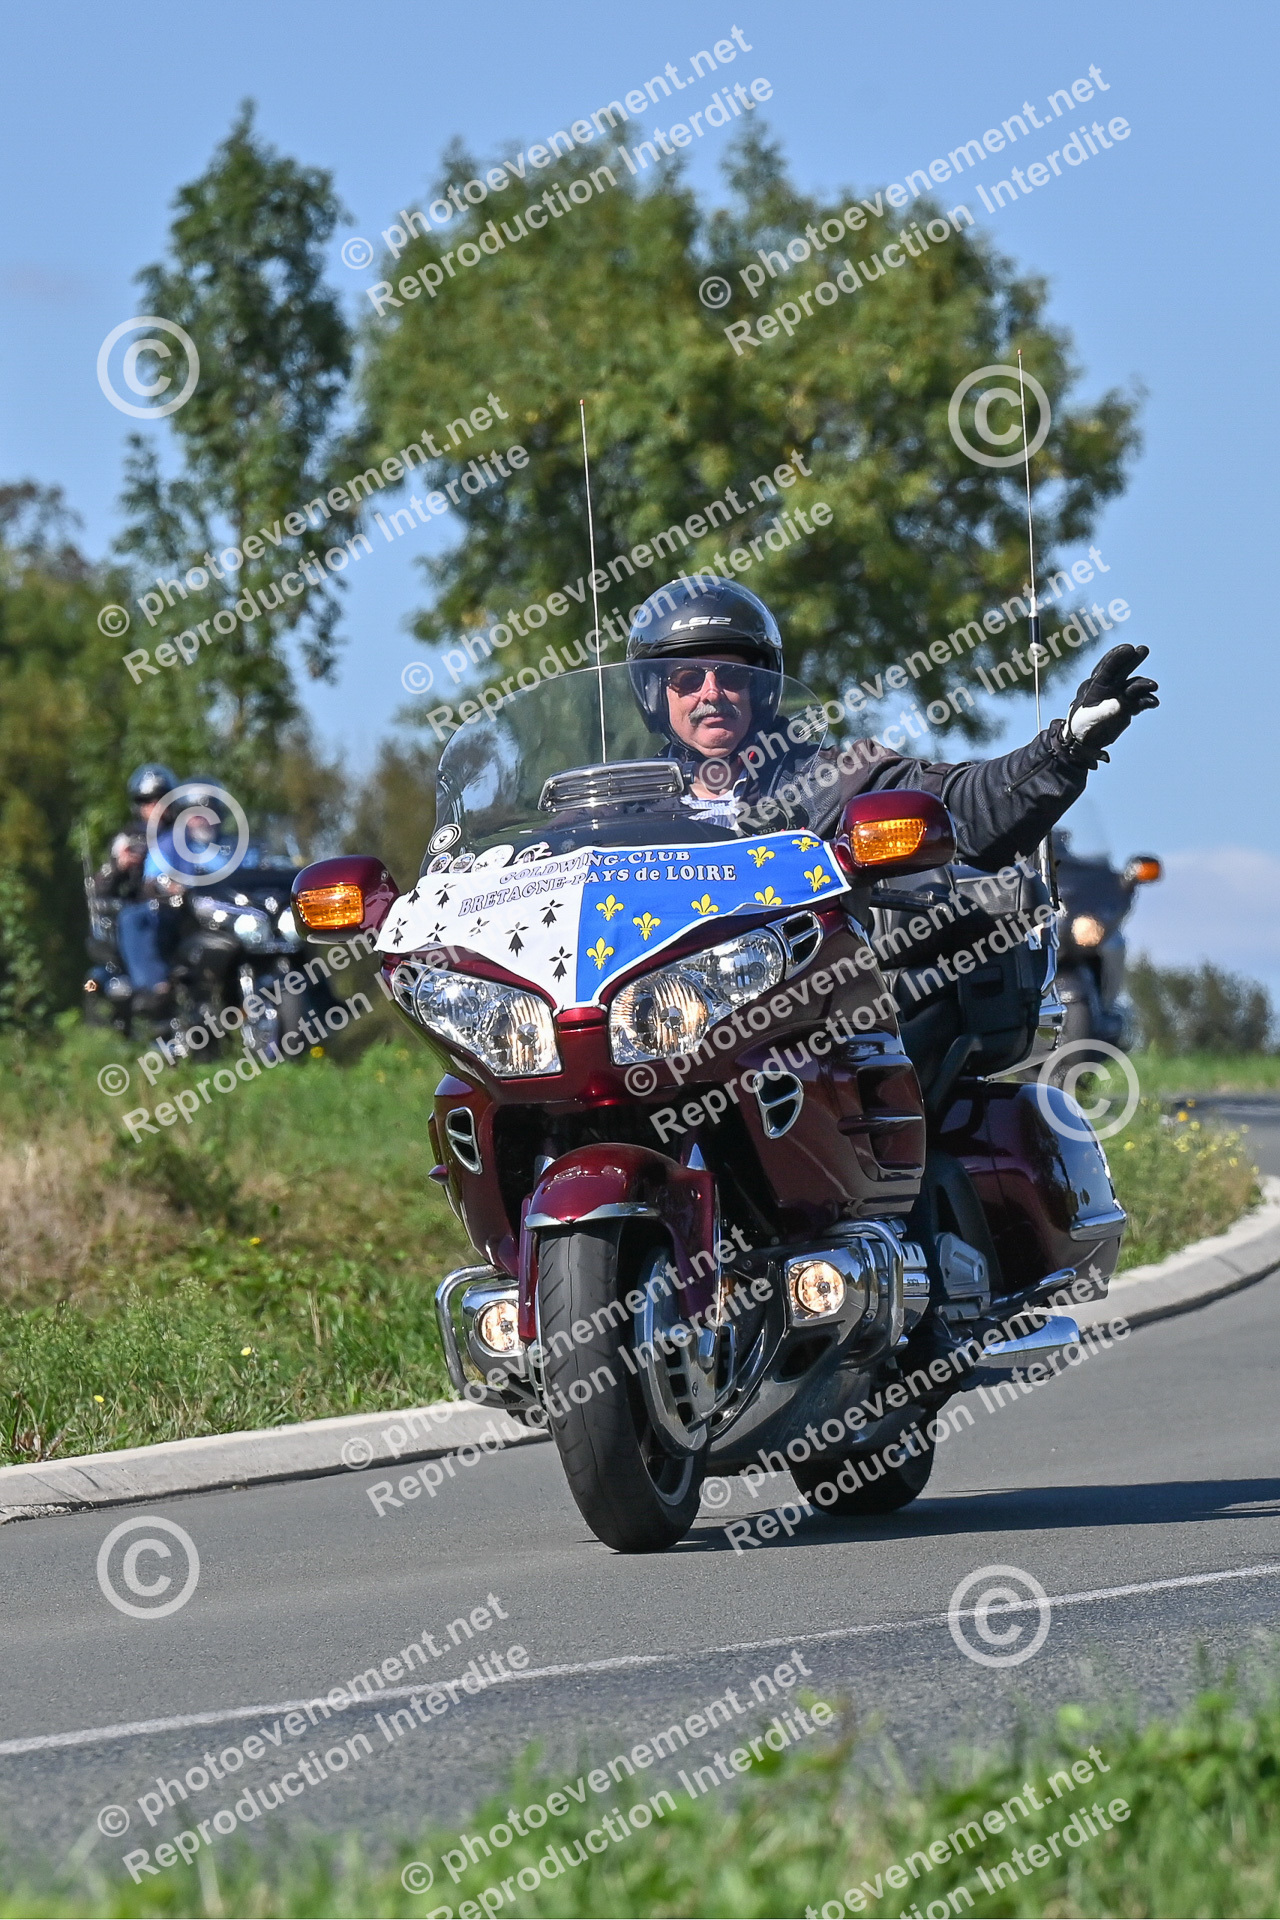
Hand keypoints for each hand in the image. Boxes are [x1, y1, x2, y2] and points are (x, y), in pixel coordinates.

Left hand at [1066, 644, 1158, 758]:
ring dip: (1144, 684)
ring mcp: (1119, 696)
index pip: (1107, 668)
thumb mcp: (1092, 718)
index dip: (1118, 657)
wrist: (1084, 741)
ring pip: (1134, 686)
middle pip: (1123, 670)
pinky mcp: (1127, 708)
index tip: (1129, 648)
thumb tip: (1122, 702)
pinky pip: (1140, 701)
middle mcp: (1109, 687)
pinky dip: (1147, 701)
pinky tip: (1153, 702)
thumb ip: (1107, 709)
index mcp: (1095, 685)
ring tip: (1154, 686)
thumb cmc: (1081, 726)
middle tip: (1143, 649)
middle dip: (1133, 659)